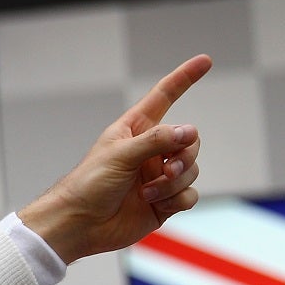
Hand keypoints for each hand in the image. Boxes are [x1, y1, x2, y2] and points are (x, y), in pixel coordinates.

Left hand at [18, 54, 210, 263]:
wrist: (80, 224)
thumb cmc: (88, 184)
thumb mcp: (120, 155)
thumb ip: (156, 140)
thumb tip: (190, 131)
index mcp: (135, 130)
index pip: (164, 97)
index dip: (184, 79)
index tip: (205, 60)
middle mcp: (150, 151)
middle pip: (189, 141)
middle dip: (183, 155)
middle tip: (166, 169)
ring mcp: (158, 176)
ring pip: (191, 170)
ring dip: (175, 182)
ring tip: (148, 192)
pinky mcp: (164, 201)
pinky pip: (189, 195)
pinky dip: (177, 199)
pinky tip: (155, 204)